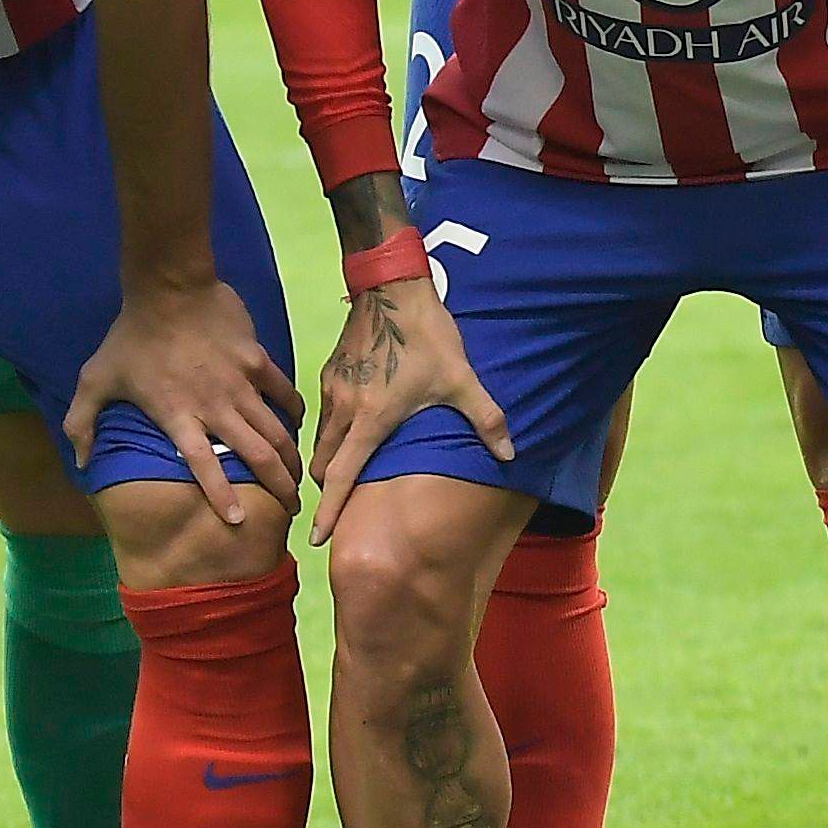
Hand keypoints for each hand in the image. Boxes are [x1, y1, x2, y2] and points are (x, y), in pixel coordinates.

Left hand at [72, 278, 303, 529]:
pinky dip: (293, 413)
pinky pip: (283, 393)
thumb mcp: (94, 380)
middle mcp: (215, 406)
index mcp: (178, 416)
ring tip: (298, 478)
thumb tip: (80, 463)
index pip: (204, 465)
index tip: (238, 522)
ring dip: (290, 458)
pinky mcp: (257, 361)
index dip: (222, 495)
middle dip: (277, 486)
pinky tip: (297, 426)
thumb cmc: (130, 337)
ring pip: (276, 430)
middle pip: (256, 454)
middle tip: (291, 508)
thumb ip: (81, 424)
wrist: (169, 287)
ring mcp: (240, 383)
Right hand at [303, 275, 499, 534]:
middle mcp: (343, 410)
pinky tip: (353, 427)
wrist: (392, 287)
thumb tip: (510, 454)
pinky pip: (322, 415)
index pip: (342, 477)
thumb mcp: (461, 379)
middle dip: (329, 489)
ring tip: (346, 470)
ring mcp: (332, 390)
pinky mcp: (329, 372)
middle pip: (323, 466)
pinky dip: (330, 431)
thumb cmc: (427, 335)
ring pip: (319, 440)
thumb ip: (486, 419)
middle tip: (339, 505)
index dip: (330, 512)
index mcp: (371, 420)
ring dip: (329, 460)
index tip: (316, 540)